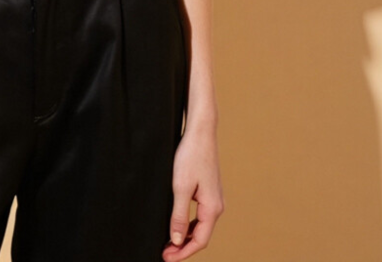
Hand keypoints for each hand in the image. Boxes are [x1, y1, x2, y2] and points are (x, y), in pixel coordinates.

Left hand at [161, 124, 223, 258]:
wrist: (201, 132)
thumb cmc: (191, 156)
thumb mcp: (180, 187)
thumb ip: (179, 216)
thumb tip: (177, 240)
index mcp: (212, 208)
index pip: (200, 241)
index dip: (183, 252)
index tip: (166, 258)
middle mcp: (216, 206)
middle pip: (201, 236)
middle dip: (183, 247)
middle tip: (165, 254)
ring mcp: (213, 198)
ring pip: (200, 226)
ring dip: (185, 236)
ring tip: (168, 243)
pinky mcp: (208, 191)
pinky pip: (200, 215)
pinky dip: (188, 223)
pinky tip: (176, 224)